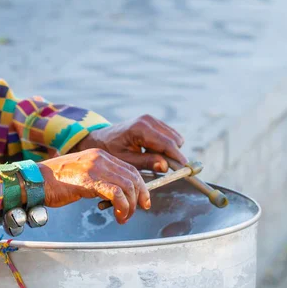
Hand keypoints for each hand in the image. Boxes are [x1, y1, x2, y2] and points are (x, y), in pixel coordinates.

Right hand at [38, 149, 150, 223]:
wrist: (36, 180)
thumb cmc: (55, 181)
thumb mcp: (81, 174)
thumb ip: (98, 178)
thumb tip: (114, 194)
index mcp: (99, 155)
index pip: (129, 168)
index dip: (140, 186)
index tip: (142, 200)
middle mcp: (100, 158)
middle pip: (132, 177)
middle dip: (139, 196)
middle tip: (138, 210)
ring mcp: (94, 168)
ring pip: (127, 186)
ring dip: (130, 205)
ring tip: (123, 216)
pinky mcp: (89, 181)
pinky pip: (116, 194)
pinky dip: (122, 207)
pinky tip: (117, 215)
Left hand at [73, 115, 187, 172]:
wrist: (101, 138)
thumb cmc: (111, 150)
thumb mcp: (126, 160)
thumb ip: (146, 162)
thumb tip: (165, 166)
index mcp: (140, 129)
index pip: (166, 143)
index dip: (177, 156)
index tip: (185, 168)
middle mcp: (148, 120)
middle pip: (174, 139)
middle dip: (172, 154)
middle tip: (158, 166)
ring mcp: (151, 119)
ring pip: (174, 137)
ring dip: (168, 150)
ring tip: (149, 156)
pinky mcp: (153, 121)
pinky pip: (169, 135)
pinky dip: (164, 145)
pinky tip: (149, 150)